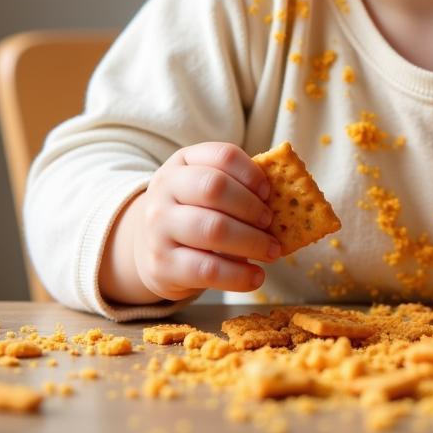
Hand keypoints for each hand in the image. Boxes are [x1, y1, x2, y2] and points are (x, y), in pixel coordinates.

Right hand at [131, 142, 280, 301]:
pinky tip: (256, 277)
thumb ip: (238, 186)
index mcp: (183, 162)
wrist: (148, 244)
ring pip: (212, 229)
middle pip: (215, 188)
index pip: (222, 156)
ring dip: (252, 242)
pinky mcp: (161, 265)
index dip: (251, 172)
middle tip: (271, 222)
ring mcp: (159, 228)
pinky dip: (238, 276)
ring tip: (272, 251)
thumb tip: (284, 199)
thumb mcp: (205, 187)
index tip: (269, 191)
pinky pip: (207, 270)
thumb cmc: (193, 210)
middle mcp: (165, 190)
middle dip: (251, 207)